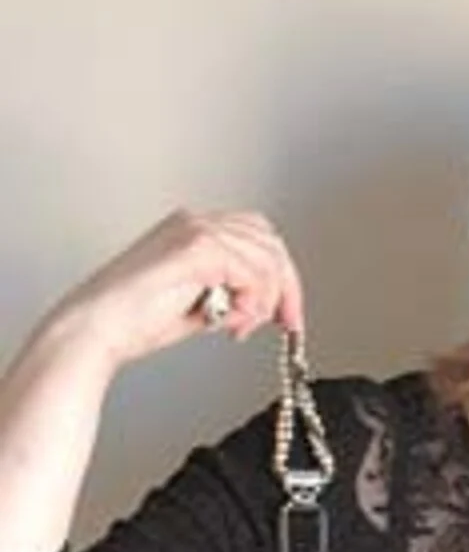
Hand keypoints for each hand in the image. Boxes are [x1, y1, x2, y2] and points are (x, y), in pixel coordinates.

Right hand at [43, 208, 303, 370]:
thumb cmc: (135, 322)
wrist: (97, 329)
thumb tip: (268, 304)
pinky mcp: (196, 248)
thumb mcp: (200, 304)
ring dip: (264, 301)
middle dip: (286, 287)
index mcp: (193, 229)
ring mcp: (195, 230)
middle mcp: (196, 221)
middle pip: (270, 241)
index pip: (258, 238)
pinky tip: (231, 321)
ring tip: (239, 326)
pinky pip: (251, 273)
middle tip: (287, 324)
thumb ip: (233, 295)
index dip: (281, 275)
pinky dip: (251, 303)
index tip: (289, 313)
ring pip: (266, 258)